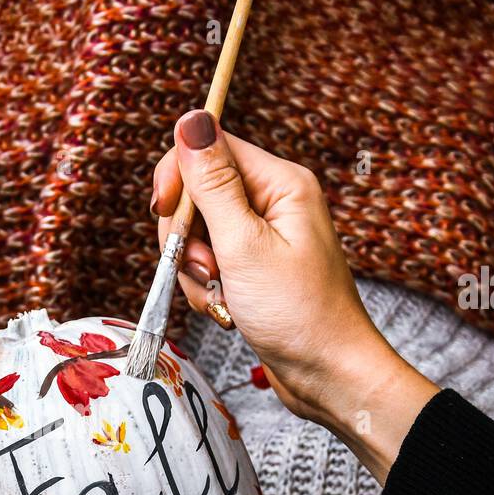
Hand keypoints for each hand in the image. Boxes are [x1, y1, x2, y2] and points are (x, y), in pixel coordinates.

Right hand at [151, 110, 437, 482]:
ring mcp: (263, 238)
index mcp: (281, 183)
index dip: (178, 179)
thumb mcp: (244, 244)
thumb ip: (212, 183)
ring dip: (194, 270)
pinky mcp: (255, 269)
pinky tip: (226, 310)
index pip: (211, 148)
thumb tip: (191, 119)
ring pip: (198, 235)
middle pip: (198, 194)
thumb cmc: (299, 314)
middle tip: (204, 268)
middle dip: (185, 236)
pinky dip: (207, 289)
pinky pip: (210, 265)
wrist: (329, 375)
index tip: (164, 215)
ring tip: (220, 296)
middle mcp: (274, 203)